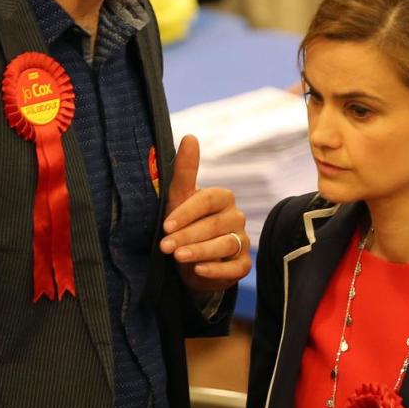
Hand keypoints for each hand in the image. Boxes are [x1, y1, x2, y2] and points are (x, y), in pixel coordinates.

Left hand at [159, 134, 250, 293]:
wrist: (190, 261)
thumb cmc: (184, 223)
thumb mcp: (179, 198)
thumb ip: (185, 170)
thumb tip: (190, 137)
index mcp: (223, 197)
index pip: (208, 200)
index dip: (186, 212)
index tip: (165, 225)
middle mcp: (236, 217)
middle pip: (215, 224)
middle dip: (188, 235)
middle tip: (165, 246)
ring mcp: (242, 241)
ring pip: (225, 245)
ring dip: (200, 251)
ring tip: (178, 257)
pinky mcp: (243, 264)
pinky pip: (235, 267)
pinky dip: (217, 270)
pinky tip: (199, 270)